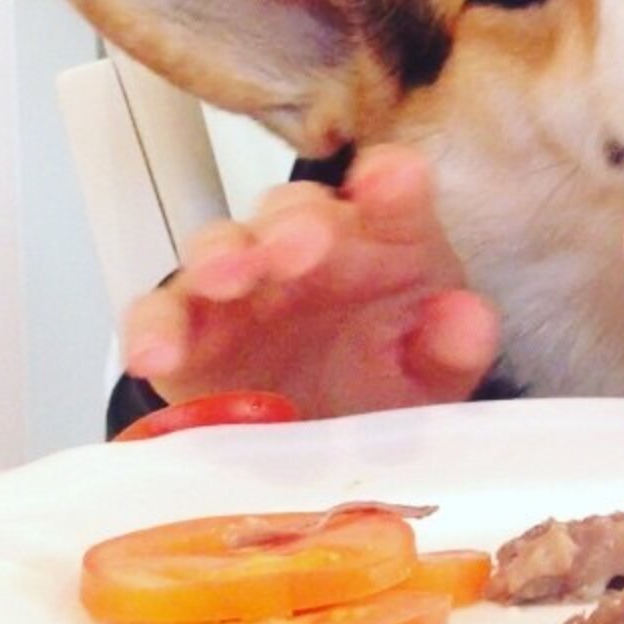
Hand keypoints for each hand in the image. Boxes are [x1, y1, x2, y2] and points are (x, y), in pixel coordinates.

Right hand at [124, 145, 499, 417]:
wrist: (317, 442)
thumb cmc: (381, 383)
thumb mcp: (432, 377)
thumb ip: (453, 348)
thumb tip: (468, 319)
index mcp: (384, 242)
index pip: (393, 190)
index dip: (393, 181)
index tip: (394, 183)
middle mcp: (310, 247)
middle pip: (298, 209)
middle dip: (297, 221)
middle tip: (299, 245)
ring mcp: (243, 284)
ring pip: (223, 245)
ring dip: (224, 254)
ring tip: (227, 278)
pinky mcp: (187, 333)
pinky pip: (161, 316)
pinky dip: (154, 330)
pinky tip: (157, 353)